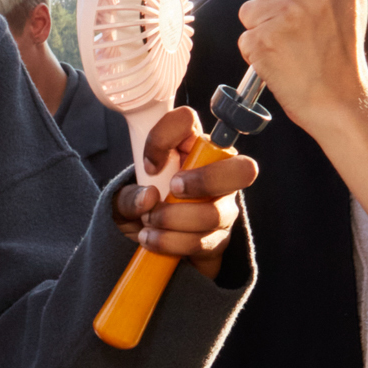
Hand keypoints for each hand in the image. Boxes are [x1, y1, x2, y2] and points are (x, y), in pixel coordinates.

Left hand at [112, 108, 256, 279]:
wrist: (150, 246)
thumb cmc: (143, 209)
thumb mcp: (125, 201)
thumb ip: (129, 196)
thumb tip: (149, 198)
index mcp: (190, 147)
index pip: (187, 121)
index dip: (166, 136)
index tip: (149, 165)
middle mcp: (217, 172)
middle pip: (242, 168)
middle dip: (205, 181)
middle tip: (172, 189)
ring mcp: (223, 206)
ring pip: (214, 213)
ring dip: (173, 219)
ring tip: (148, 222)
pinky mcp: (220, 238)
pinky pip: (203, 242)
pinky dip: (172, 243)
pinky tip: (153, 240)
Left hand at [235, 0, 367, 132]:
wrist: (337, 98)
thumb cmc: (340, 49)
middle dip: (271, 0)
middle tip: (296, 24)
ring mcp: (286, 14)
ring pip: (250, 6)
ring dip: (262, 26)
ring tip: (290, 43)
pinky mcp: (265, 40)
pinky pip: (244, 34)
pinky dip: (257, 49)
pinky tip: (281, 58)